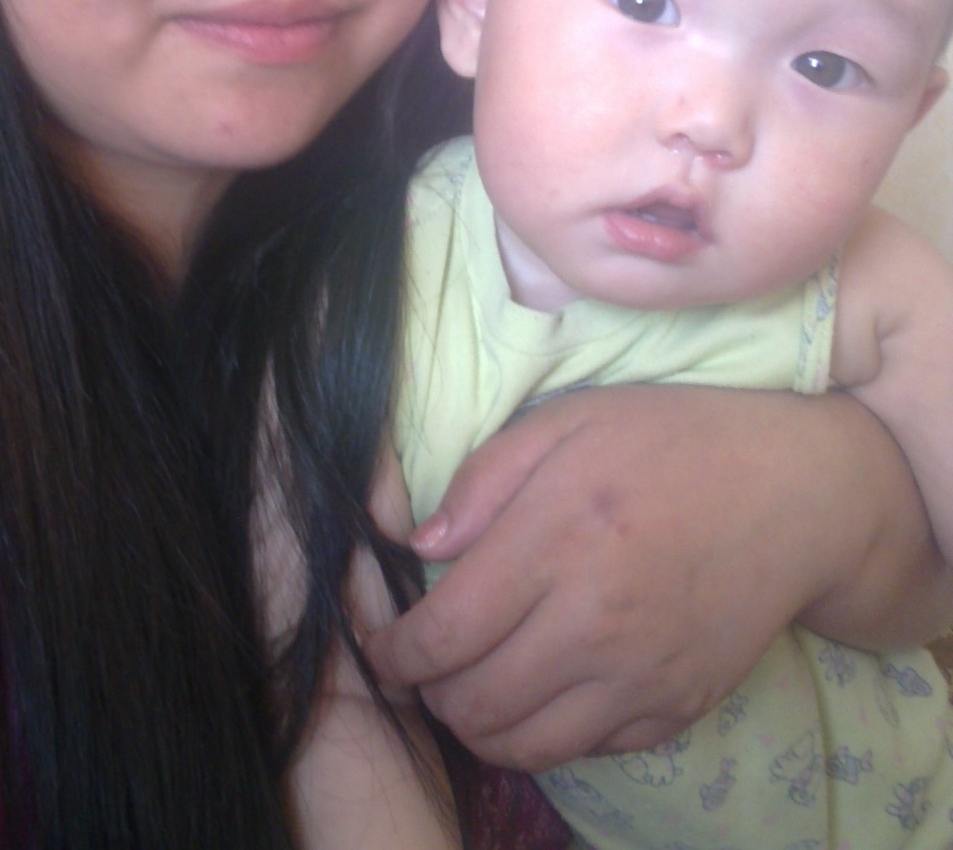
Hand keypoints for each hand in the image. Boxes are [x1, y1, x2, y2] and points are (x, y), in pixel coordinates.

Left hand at [367, 385, 946, 770]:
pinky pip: (581, 751)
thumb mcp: (567, 421)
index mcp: (558, 539)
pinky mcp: (673, 710)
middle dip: (426, 689)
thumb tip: (417, 545)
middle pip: (470, 702)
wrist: (795, 494)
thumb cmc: (671, 441)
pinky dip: (541, 732)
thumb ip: (482, 479)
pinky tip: (540, 683)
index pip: (443, 634)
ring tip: (471, 679)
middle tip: (423, 659)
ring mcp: (639, 678)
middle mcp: (595, 622)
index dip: (390, 651)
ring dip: (475, 721)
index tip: (379, 641)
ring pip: (520, 744)